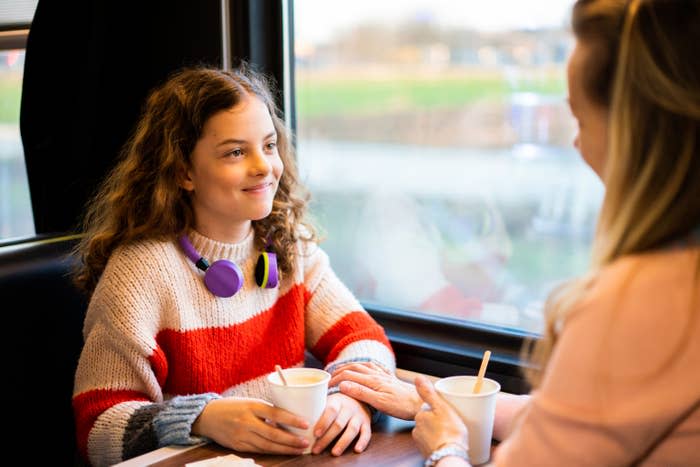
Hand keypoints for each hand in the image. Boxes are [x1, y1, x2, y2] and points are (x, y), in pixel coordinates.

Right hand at [192, 397, 308, 454]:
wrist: (207, 417)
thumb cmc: (234, 406)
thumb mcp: (250, 402)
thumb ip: (267, 410)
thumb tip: (289, 419)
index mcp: (251, 406)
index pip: (275, 413)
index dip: (291, 419)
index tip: (306, 423)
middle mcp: (246, 421)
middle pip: (272, 433)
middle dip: (291, 440)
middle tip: (306, 442)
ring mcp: (241, 435)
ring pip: (267, 445)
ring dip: (284, 449)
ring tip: (299, 449)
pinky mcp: (237, 446)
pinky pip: (258, 450)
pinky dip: (272, 451)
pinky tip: (282, 452)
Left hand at [311, 392, 371, 454]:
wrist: (358, 397)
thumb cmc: (336, 403)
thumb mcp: (327, 401)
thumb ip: (314, 409)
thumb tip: (290, 421)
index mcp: (337, 401)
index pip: (330, 411)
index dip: (323, 423)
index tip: (315, 434)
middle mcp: (349, 408)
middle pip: (339, 424)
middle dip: (327, 438)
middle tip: (316, 450)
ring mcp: (359, 416)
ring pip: (352, 430)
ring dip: (343, 442)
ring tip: (334, 453)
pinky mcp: (367, 424)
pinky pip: (366, 433)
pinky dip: (362, 442)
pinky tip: (357, 450)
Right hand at [329, 362, 421, 419]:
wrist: (421, 403)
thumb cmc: (402, 406)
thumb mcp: (380, 402)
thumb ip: (361, 392)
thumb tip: (343, 385)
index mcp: (372, 380)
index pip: (348, 375)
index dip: (335, 379)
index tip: (325, 385)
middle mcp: (377, 374)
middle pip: (354, 368)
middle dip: (339, 371)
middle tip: (329, 378)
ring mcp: (384, 375)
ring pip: (363, 366)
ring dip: (350, 366)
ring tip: (341, 370)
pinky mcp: (390, 378)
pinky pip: (374, 367)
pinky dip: (364, 366)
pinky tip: (365, 368)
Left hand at [412, 375, 467, 457]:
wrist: (451, 457)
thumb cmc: (450, 433)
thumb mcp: (441, 407)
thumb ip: (428, 393)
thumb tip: (418, 378)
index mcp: (420, 416)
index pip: (428, 408)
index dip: (439, 409)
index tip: (448, 412)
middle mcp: (417, 430)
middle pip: (430, 420)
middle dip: (439, 421)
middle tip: (452, 423)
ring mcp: (421, 443)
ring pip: (431, 432)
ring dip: (439, 433)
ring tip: (452, 434)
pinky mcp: (427, 453)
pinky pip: (434, 444)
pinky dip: (440, 443)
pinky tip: (448, 443)